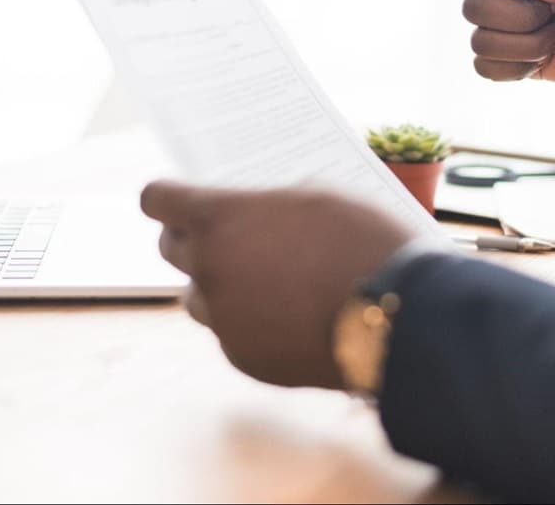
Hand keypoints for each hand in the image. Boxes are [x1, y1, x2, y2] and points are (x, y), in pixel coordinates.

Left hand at [140, 182, 416, 388]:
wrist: (397, 317)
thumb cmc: (362, 242)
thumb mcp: (317, 197)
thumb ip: (266, 204)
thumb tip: (250, 212)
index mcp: (219, 219)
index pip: (157, 199)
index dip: (167, 197)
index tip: (178, 198)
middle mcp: (208, 269)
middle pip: (171, 248)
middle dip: (193, 238)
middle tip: (225, 234)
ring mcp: (223, 320)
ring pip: (198, 296)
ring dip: (218, 285)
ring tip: (261, 278)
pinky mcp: (244, 359)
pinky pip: (230, 333)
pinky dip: (249, 322)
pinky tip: (287, 314)